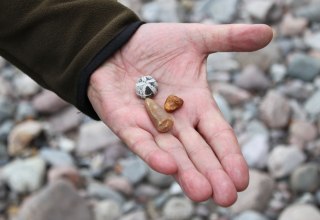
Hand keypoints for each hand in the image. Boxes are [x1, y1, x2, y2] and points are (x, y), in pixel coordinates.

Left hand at [88, 23, 272, 205]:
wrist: (117, 43)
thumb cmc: (155, 44)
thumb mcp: (195, 38)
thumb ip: (229, 39)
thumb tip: (269, 31)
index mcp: (196, 105)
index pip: (218, 134)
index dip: (230, 155)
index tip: (242, 179)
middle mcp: (176, 121)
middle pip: (197, 151)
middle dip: (211, 173)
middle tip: (227, 198)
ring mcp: (150, 124)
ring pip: (171, 153)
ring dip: (185, 172)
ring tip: (202, 193)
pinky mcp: (124, 122)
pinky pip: (139, 141)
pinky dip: (152, 153)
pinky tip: (168, 167)